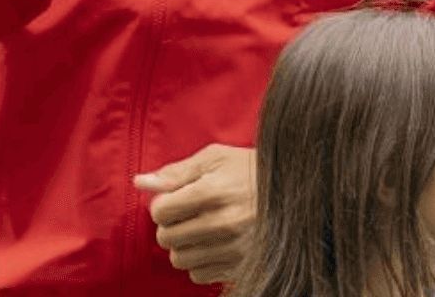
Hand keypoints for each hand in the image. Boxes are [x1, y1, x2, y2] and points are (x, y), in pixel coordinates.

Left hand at [133, 143, 255, 284]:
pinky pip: (199, 275)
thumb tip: (140, 183)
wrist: (294, 191)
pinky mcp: (242, 266)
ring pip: (180, 260)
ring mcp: (234, 248)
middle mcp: (223, 224)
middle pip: (167, 238)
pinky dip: (199, 263)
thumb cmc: (250, 170)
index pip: (161, 211)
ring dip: (182, 246)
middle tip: (184, 215)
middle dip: (169, 225)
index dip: (161, 204)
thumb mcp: (214, 159)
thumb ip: (175, 173)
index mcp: (213, 192)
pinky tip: (210, 245)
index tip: (173, 199)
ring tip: (196, 230)